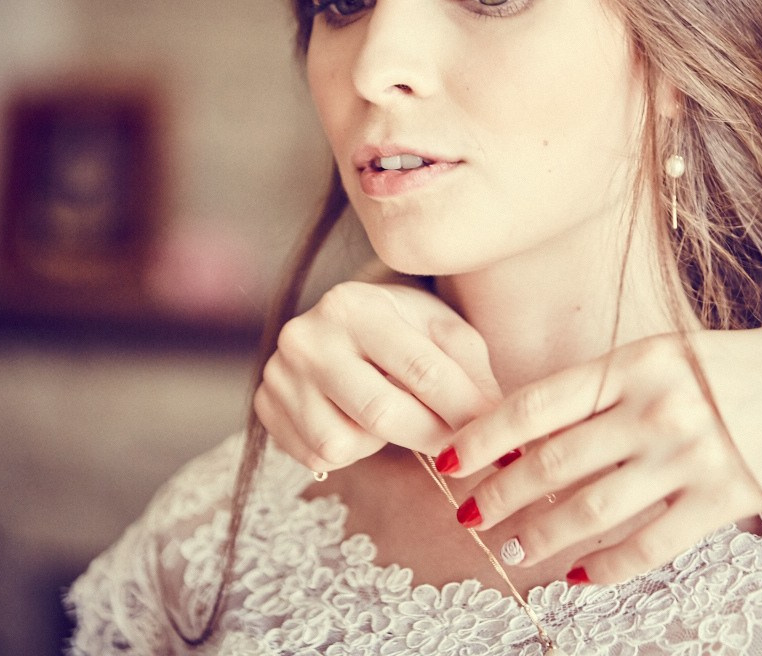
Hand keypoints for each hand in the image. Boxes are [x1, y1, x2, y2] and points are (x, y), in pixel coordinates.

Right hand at [254, 281, 500, 472]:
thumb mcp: (442, 329)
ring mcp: (279, 375)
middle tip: (462, 449)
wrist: (344, 324)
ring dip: (382, 444)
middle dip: (431, 437)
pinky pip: (318, 456)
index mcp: (353, 305)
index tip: (495, 432)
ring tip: (396, 417)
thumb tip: (492, 420)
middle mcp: (306, 336)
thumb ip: (470, 368)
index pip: (420, 368)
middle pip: (380, 412)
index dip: (463, 409)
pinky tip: (360, 422)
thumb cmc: (404, 327)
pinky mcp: (266, 409)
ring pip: (343, 442)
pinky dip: (350, 450)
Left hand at [439, 323, 761, 583]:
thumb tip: (535, 429)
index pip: (537, 404)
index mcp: (634, 362)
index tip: (447, 458)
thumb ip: (608, 387)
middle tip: (468, 516)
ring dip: (541, 536)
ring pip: (592, 510)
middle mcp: (654, 407)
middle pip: (553, 463)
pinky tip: (580, 578)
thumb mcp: (670, 355)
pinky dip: (607, 568)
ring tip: (511, 550)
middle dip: (500, 494)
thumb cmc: (742, 368)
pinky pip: (650, 546)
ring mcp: (689, 456)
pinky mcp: (723, 501)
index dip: (484, 435)